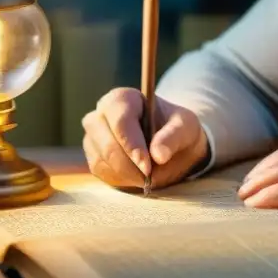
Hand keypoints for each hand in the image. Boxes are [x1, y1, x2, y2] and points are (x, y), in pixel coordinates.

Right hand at [82, 87, 208, 190]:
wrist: (168, 144)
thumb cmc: (175, 129)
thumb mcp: (185, 128)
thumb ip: (173, 138)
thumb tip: (158, 155)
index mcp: (122, 98)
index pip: (121, 121)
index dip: (132, 145)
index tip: (147, 166)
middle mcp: (100, 114)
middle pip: (107, 143)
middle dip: (130, 166)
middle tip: (150, 178)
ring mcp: (93, 136)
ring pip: (102, 161)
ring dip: (127, 175)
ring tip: (148, 176)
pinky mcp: (93, 156)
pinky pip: (101, 172)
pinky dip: (120, 179)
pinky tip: (137, 176)